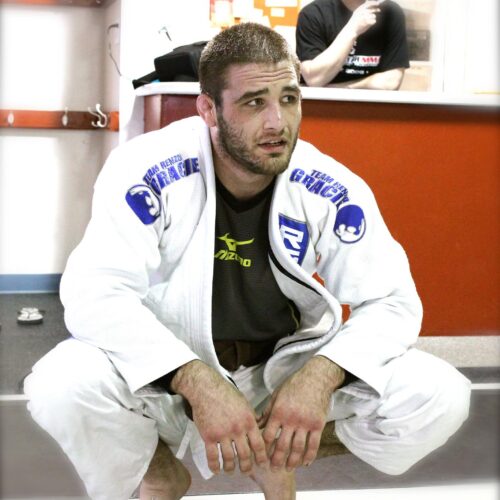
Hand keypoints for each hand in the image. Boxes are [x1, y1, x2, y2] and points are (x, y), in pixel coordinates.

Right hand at [171, 360, 267, 474]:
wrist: (206, 389)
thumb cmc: (226, 394)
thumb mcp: (244, 403)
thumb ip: (251, 417)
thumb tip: (260, 427)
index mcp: (248, 420)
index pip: (259, 444)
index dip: (262, 457)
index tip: (263, 464)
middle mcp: (237, 429)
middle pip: (245, 454)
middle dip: (247, 466)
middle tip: (246, 471)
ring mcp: (222, 434)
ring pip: (229, 458)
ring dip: (230, 468)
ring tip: (231, 471)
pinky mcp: (208, 436)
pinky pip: (212, 456)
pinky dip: (214, 466)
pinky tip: (216, 470)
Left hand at [259, 356, 343, 470]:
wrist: (316, 377)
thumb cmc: (294, 385)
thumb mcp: (277, 395)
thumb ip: (268, 411)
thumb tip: (256, 424)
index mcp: (279, 411)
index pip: (267, 434)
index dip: (263, 447)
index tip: (260, 455)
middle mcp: (291, 419)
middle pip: (282, 445)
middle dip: (276, 460)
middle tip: (273, 470)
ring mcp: (306, 423)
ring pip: (298, 448)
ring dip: (293, 461)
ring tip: (288, 469)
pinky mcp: (318, 424)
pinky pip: (314, 445)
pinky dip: (309, 456)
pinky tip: (305, 463)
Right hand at [347, 1, 380, 36]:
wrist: (350, 31)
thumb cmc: (354, 23)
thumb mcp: (357, 13)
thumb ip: (362, 8)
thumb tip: (367, 1)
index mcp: (359, 9)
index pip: (368, 4)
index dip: (374, 3)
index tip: (378, 3)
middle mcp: (361, 12)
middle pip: (372, 9)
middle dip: (376, 9)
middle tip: (379, 10)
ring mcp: (364, 18)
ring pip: (373, 16)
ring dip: (373, 17)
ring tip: (369, 20)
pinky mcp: (367, 23)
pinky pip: (374, 21)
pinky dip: (373, 22)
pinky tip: (369, 24)